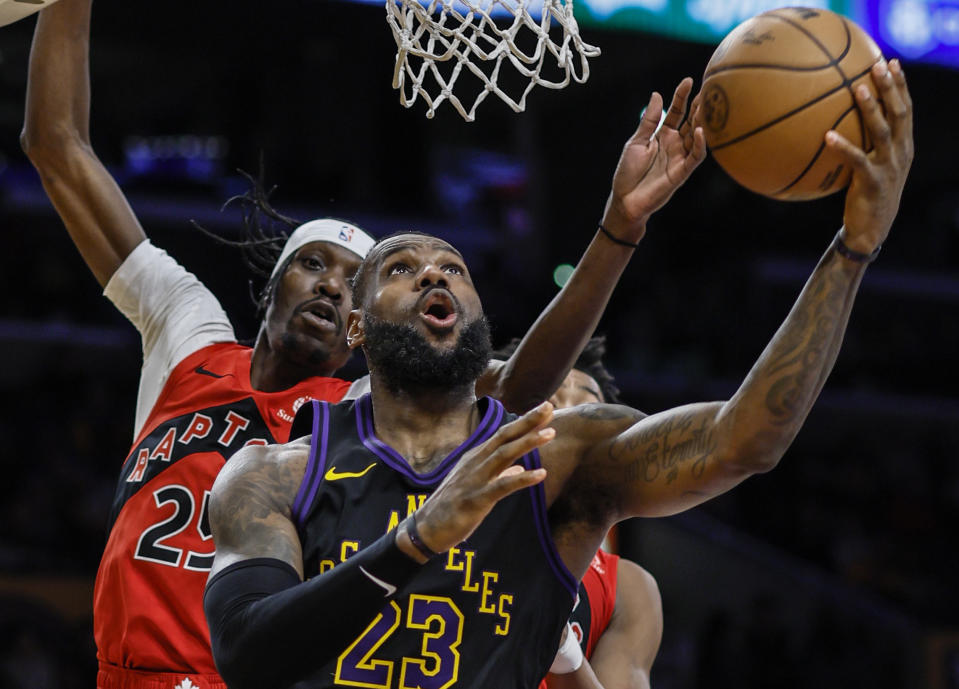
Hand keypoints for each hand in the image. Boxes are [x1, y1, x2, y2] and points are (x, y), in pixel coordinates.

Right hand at [409, 402, 554, 555]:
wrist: (425, 529)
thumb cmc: (452, 507)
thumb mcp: (477, 486)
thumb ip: (499, 474)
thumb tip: (519, 469)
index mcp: (476, 458)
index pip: (504, 435)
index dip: (525, 422)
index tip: (545, 408)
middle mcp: (476, 462)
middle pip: (505, 437)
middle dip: (528, 421)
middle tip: (549, 406)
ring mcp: (475, 479)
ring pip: (504, 455)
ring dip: (528, 442)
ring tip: (550, 433)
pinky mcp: (476, 499)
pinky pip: (502, 486)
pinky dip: (522, 479)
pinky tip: (541, 474)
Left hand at [601, 77, 706, 243]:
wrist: (625, 199)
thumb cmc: (628, 172)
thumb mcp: (637, 142)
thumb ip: (649, 121)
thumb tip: (657, 95)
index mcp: (662, 135)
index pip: (676, 112)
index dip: (681, 97)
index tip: (688, 81)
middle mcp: (674, 144)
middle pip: (690, 121)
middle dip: (698, 105)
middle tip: (708, 88)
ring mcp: (679, 157)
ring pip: (696, 136)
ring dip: (702, 121)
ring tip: (707, 105)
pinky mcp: (682, 172)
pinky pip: (695, 156)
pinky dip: (699, 144)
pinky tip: (699, 131)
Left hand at [826, 59, 913, 253]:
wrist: (871, 228)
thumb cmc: (866, 194)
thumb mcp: (871, 166)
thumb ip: (863, 144)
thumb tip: (834, 122)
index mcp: (903, 145)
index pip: (905, 109)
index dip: (900, 85)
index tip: (890, 61)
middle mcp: (901, 152)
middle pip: (900, 113)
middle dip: (891, 87)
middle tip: (877, 65)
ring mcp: (889, 166)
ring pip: (882, 131)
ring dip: (871, 108)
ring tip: (856, 89)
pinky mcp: (873, 181)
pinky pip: (856, 160)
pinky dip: (843, 147)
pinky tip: (827, 136)